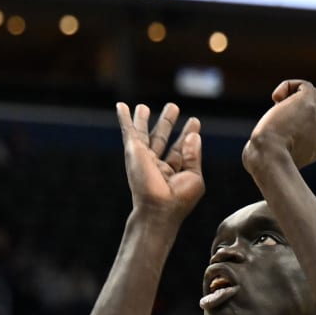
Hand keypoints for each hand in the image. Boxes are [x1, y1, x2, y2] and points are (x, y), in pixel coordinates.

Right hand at [116, 102, 203, 224]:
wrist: (158, 208)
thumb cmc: (178, 199)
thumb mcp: (194, 177)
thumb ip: (193, 155)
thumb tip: (194, 136)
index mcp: (173, 172)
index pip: (180, 150)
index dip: (188, 135)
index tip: (194, 121)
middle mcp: (156, 164)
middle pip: (162, 138)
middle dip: (167, 122)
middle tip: (172, 107)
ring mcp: (144, 157)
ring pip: (144, 134)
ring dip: (144, 119)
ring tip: (144, 106)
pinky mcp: (134, 151)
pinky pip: (128, 131)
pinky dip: (124, 118)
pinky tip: (121, 106)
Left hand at [246, 80, 315, 167]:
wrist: (271, 157)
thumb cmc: (267, 161)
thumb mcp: (277, 159)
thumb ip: (279, 150)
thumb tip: (256, 148)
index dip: (304, 122)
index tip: (285, 129)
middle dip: (298, 108)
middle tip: (277, 117)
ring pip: (313, 94)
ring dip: (294, 96)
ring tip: (277, 104)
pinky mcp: (307, 102)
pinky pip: (304, 85)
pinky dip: (289, 86)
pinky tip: (275, 97)